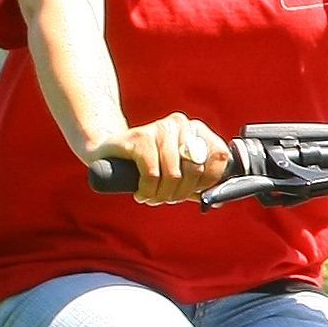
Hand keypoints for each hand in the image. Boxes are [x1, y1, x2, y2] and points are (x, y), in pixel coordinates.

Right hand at [89, 114, 230, 203]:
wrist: (109, 152)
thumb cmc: (148, 164)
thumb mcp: (178, 172)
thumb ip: (198, 183)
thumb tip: (218, 202)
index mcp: (197, 130)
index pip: (219, 156)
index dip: (209, 181)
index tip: (194, 192)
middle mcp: (181, 124)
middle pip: (195, 169)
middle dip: (181, 193)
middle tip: (167, 199)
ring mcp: (160, 128)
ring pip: (173, 175)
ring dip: (162, 195)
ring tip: (152, 198)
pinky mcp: (139, 137)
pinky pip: (152, 174)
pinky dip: (147, 190)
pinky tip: (141, 193)